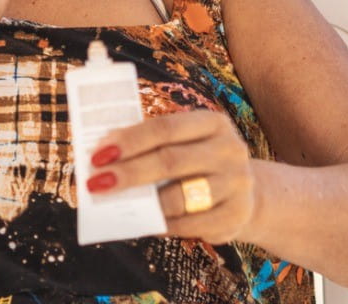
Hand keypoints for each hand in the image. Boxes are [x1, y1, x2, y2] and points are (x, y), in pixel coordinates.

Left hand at [87, 110, 256, 244]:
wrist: (250, 195)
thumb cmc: (200, 163)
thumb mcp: (186, 144)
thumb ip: (153, 146)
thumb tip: (105, 157)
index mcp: (212, 123)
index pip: (164, 128)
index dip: (129, 140)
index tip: (99, 154)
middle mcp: (229, 150)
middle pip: (170, 161)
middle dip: (128, 173)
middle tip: (96, 183)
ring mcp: (237, 184)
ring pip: (180, 197)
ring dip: (144, 204)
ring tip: (116, 205)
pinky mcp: (236, 215)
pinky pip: (191, 224)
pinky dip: (164, 225)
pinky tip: (146, 223)